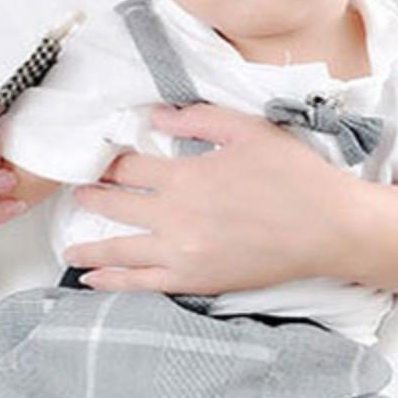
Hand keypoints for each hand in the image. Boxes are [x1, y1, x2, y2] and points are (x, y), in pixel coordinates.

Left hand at [61, 102, 356, 293]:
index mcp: (186, 175)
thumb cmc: (293, 175)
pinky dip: (113, 282)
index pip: (129, 166)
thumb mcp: (248, 130)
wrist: (329, 228)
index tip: (97, 158)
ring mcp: (182, 252)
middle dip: (92, 198)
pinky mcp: (195, 280)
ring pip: (120, 249)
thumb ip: (197, 118)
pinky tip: (94, 281)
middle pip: (116, 205)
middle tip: (76, 195)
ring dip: (89, 247)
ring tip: (68, 249)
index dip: (109, 160)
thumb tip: (154, 113)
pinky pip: (142, 284)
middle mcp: (175, 216)